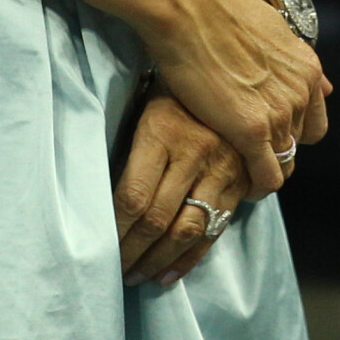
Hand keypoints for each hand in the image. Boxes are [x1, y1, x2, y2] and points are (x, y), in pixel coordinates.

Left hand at [114, 85, 249, 287]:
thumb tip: (102, 198)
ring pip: (188, 230)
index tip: (98, 247)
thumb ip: (130, 147)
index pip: (134, 195)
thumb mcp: (143, 103)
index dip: (115, 229)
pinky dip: (190, 258)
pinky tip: (168, 275)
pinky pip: (216, 229)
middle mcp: (194, 152)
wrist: (226, 62)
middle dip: (132, 252)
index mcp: (162, 131)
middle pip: (158, 218)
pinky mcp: (241, 180)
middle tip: (114, 272)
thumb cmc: (170, 84)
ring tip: (137, 277)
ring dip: (158, 261)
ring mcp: (222, 168)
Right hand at [149, 0, 329, 195]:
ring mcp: (279, 113)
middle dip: (273, 150)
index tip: (267, 133)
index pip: (314, 123)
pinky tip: (241, 186)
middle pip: (297, 144)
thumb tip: (324, 85)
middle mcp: (301, 93)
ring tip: (240, 172)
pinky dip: (256, 187)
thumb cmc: (218, 10)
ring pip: (284, 164)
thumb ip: (294, 60)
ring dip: (263, 170)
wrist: (189, 11)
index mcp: (307, 68)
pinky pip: (267, 177)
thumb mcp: (270, 26)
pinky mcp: (252, 130)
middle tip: (246, 152)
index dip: (290, 132)